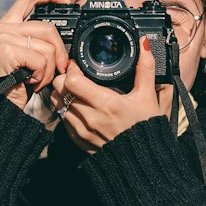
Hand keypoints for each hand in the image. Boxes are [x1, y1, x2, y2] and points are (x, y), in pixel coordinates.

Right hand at [0, 0, 71, 109]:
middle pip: (47, 28)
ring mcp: (3, 38)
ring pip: (47, 47)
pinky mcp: (6, 51)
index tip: (67, 0)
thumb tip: (66, 35)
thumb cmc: (17, 83)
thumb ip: (40, 39)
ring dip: (49, 70)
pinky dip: (42, 76)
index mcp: (8, 23)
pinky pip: (41, 60)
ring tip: (36, 79)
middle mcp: (2, 27)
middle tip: (59, 69)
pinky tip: (29, 83)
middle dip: (60, 52)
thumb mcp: (30, 55)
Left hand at [49, 39, 166, 153]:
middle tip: (75, 76)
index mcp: (106, 103)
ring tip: (76, 90)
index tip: (79, 66)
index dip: (72, 69)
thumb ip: (145, 67)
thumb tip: (144, 44)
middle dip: (64, 78)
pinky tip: (78, 106)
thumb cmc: (145, 128)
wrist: (141, 161)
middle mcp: (90, 118)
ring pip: (57, 104)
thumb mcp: (148, 96)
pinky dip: (66, 110)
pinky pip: (62, 119)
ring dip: (63, 94)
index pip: (71, 81)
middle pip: (59, 90)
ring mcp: (82, 130)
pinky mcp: (78, 140)